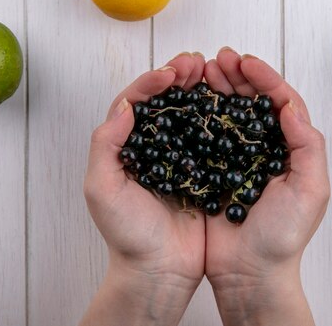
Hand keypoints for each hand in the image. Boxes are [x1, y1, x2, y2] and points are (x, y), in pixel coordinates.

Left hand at [81, 53, 206, 325]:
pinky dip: (218, 117)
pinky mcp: (204, 170)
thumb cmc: (126, 234)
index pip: (135, 102)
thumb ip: (105, 145)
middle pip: (165, 102)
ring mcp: (180, 157)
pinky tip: (229, 103)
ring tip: (212, 71)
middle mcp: (153, 146)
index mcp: (126, 146)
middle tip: (196, 62)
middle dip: (179, 77)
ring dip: (200, 90)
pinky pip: (211, 137)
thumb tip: (124, 106)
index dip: (152, 82)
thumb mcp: (102, 189)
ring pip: (189, 113)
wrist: (160, 270)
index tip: (170, 73)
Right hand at [204, 48, 330, 325]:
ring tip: (203, 71)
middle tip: (219, 59)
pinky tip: (189, 101)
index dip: (265, 79)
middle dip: (238, 77)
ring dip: (218, 89)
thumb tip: (290, 105)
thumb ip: (308, 146)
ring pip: (229, 113)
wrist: (249, 272)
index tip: (246, 63)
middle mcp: (266, 148)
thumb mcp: (311, 191)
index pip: (282, 102)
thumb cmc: (284, 236)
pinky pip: (207, 135)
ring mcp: (238, 158)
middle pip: (253, 102)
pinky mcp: (214, 169)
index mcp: (292, 149)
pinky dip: (199, 114)